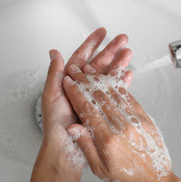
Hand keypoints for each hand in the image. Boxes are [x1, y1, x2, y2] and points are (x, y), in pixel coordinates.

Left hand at [41, 28, 132, 170]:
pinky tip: (128, 75)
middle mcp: (81, 87)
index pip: (81, 57)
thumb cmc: (55, 124)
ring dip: (118, 63)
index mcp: (68, 81)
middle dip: (111, 50)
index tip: (102, 33)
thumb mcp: (51, 95)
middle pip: (98, 63)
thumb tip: (54, 52)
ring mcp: (92, 97)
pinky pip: (112, 92)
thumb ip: (55, 73)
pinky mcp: (101, 108)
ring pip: (107, 75)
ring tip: (129, 53)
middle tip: (123, 39)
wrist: (66, 148)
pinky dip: (121, 83)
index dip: (92, 43)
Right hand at [63, 64, 170, 181]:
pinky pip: (129, 98)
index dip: (76, 94)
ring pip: (114, 93)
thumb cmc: (128, 179)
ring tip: (90, 70)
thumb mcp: (100, 170)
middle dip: (85, 81)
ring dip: (100, 80)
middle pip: (100, 97)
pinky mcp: (145, 118)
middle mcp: (122, 126)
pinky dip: (118, 87)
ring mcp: (135, 120)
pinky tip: (110, 80)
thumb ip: (86, 146)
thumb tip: (73, 128)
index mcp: (108, 139)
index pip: (87, 110)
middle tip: (76, 71)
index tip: (69, 83)